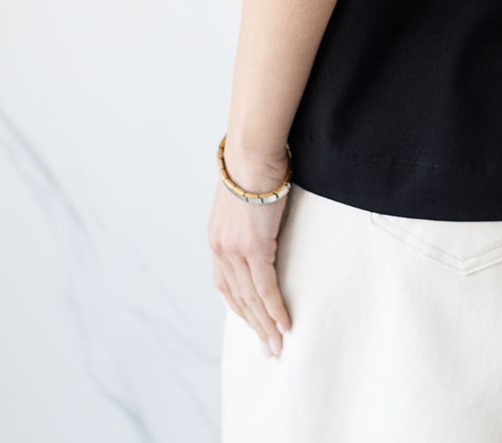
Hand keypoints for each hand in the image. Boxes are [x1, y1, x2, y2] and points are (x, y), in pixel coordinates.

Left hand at [207, 150, 292, 355]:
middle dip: (253, 325)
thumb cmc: (252, 166)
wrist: (252, 152)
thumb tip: (260, 219)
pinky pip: (266, 287)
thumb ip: (246, 217)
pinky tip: (285, 325)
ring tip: (278, 346)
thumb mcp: (242, 198)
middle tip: (268, 348)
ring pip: (250, 299)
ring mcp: (236, 250)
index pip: (225, 283)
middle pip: (236, 298)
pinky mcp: (254, 247)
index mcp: (216, 238)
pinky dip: (275, 309)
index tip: (253, 323)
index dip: (239, 306)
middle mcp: (221, 248)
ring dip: (265, 326)